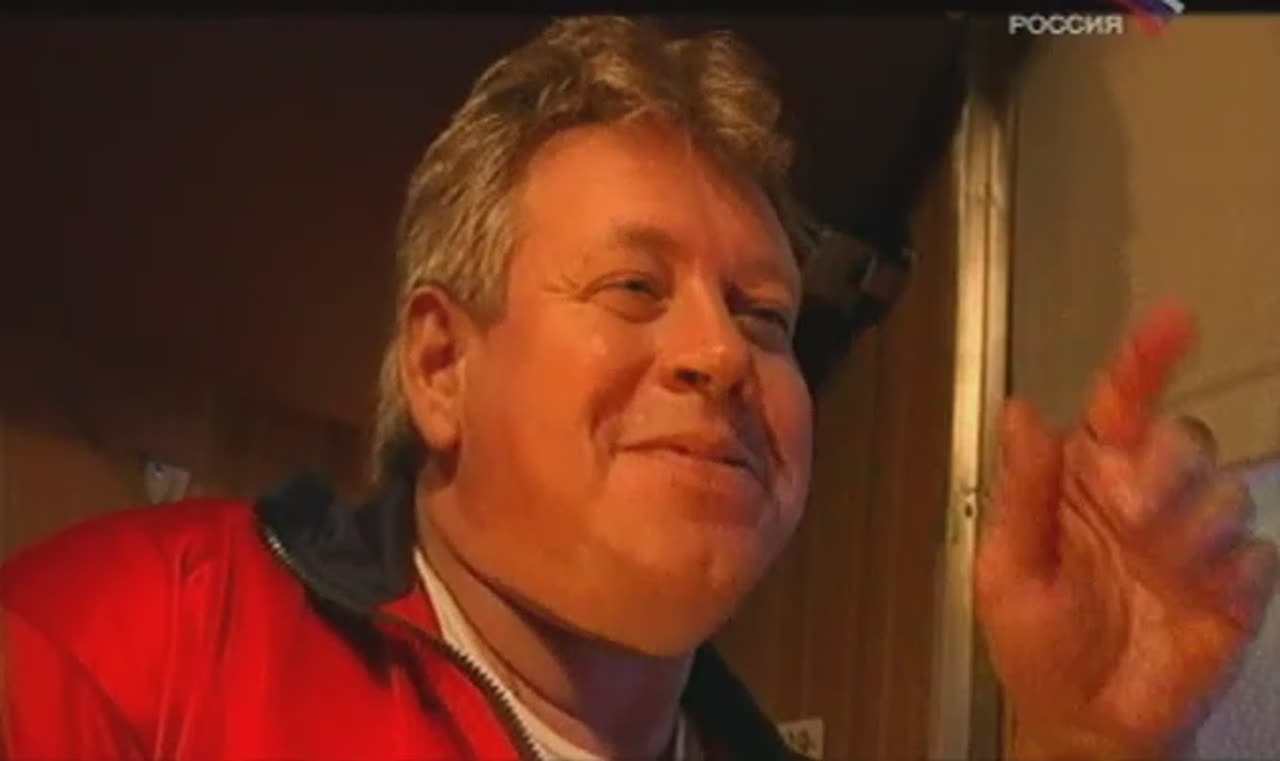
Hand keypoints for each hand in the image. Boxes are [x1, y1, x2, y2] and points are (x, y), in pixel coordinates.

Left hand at [975, 302, 1278, 759]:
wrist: (1081, 722)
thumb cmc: (1036, 640)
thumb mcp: (1008, 566)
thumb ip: (1022, 488)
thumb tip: (1022, 409)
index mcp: (1086, 482)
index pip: (1120, 405)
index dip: (1144, 361)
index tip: (1172, 321)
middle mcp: (1146, 499)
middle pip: (1182, 439)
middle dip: (1162, 466)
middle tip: (1131, 514)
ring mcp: (1195, 544)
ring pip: (1224, 490)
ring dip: (1189, 525)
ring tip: (1153, 567)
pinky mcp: (1235, 590)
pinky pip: (1258, 554)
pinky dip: (1231, 567)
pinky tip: (1198, 593)